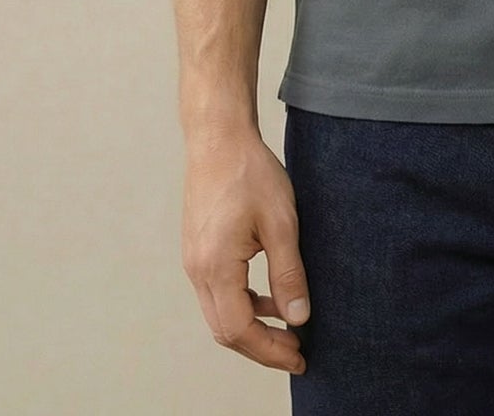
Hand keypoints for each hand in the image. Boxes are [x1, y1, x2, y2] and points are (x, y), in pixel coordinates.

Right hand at [180, 125, 309, 377]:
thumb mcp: (281, 222)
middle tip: (297, 350)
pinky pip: (216, 293)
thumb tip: (298, 317)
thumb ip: (288, 273)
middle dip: (262, 347)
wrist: (218, 137)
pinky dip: (242, 304)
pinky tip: (268, 296)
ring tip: (288, 327)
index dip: (270, 350)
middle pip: (225, 331)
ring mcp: (193, 261)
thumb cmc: (250, 173)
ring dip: (252, 326)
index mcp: (215, 267)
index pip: (240, 330)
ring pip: (219, 314)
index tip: (300, 356)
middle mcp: (197, 270)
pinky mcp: (197, 250)